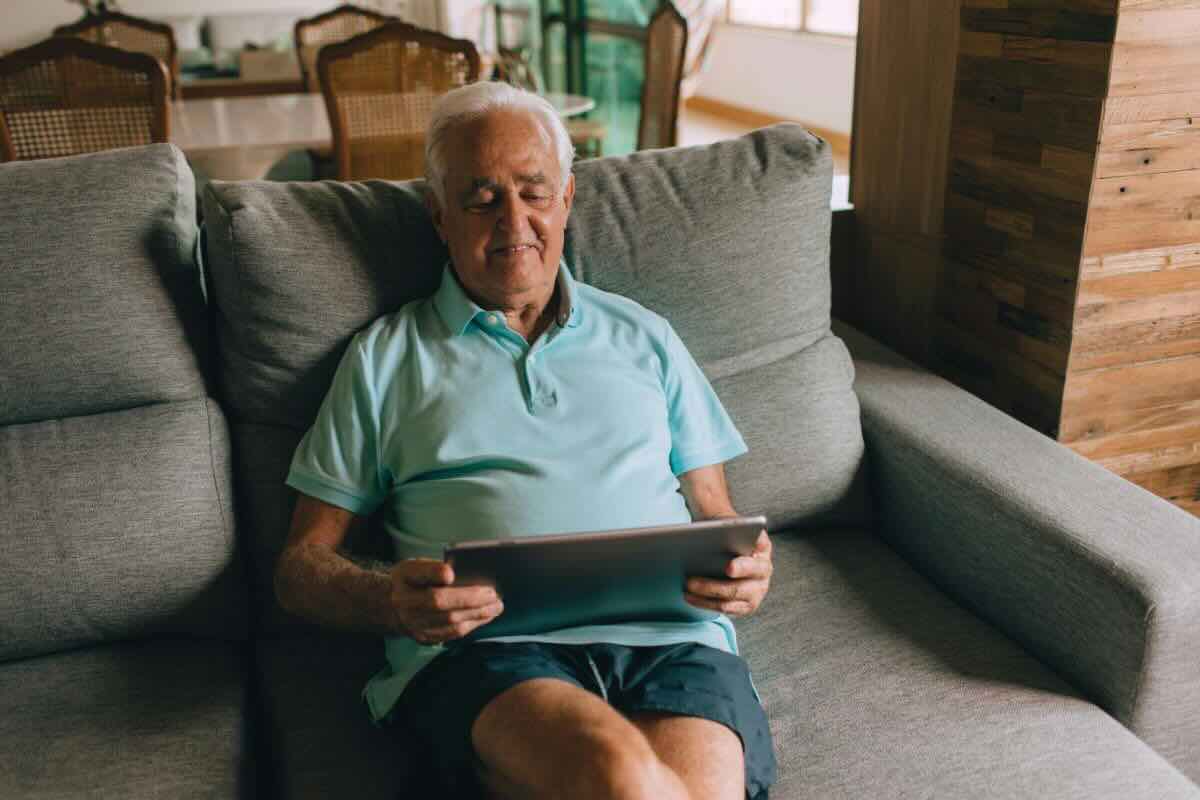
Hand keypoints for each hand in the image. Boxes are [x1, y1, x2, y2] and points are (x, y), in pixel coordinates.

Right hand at [389, 559, 503, 644]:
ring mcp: (413, 624)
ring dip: (478, 614)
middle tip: (494, 594)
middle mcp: (405, 603)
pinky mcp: (423, 638)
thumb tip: (460, 573)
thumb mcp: (417, 565)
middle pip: (439, 602)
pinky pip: (451, 633)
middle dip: (470, 599)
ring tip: (496, 606)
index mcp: (404, 577)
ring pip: (449, 621)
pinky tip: (485, 616)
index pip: (419, 574)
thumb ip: (435, 567)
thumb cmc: (412, 581)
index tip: (450, 573)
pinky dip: (472, 624)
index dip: (434, 573)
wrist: (390, 607)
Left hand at [684, 531, 771, 616]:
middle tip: (690, 581)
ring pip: (729, 601)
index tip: (728, 567)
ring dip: (705, 595)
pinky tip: (689, 596)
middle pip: (739, 588)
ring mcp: (755, 593)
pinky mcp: (742, 605)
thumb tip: (723, 529)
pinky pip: (723, 608)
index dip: (743, 566)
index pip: (756, 561)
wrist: (727, 542)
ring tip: (686, 587)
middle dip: (713, 586)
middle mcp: (763, 575)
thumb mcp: (732, 522)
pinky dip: (704, 603)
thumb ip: (731, 524)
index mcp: (763, 551)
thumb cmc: (728, 531)